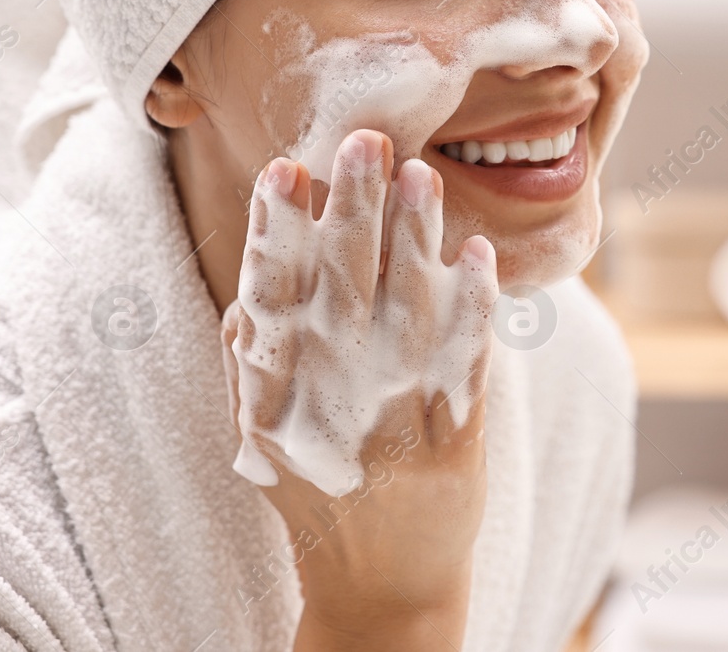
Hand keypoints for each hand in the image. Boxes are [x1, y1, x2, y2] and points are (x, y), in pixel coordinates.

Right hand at [221, 130, 496, 648]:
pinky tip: (479, 253)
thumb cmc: (320, 495)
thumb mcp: (263, 438)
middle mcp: (329, 406)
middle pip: (341, 290)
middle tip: (365, 138)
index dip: (277, 233)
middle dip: (352, 210)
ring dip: (413, 239)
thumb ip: (251, 368)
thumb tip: (248, 294)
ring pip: (403, 313)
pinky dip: (472, 306)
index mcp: (275, 399)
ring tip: (421, 174)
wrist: (381, 588)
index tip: (286, 168)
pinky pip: (465, 363)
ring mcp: (392, 425)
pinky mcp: (453, 446)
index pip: (272, 300)